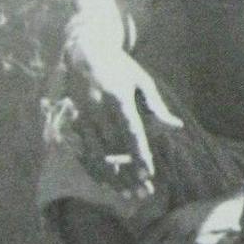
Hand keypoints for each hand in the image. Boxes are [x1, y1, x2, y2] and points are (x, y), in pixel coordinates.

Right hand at [63, 22, 181, 196]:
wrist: (84, 49)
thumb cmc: (120, 68)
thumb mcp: (141, 82)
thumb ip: (156, 107)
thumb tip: (176, 128)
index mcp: (116, 96)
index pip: (130, 131)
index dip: (139, 155)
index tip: (149, 174)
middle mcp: (94, 107)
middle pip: (112, 149)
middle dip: (127, 173)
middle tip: (142, 194)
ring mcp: (78, 115)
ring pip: (94, 154)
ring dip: (110, 177)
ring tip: (127, 194)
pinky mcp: (67, 121)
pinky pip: (79, 151)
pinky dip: (92, 169)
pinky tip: (106, 183)